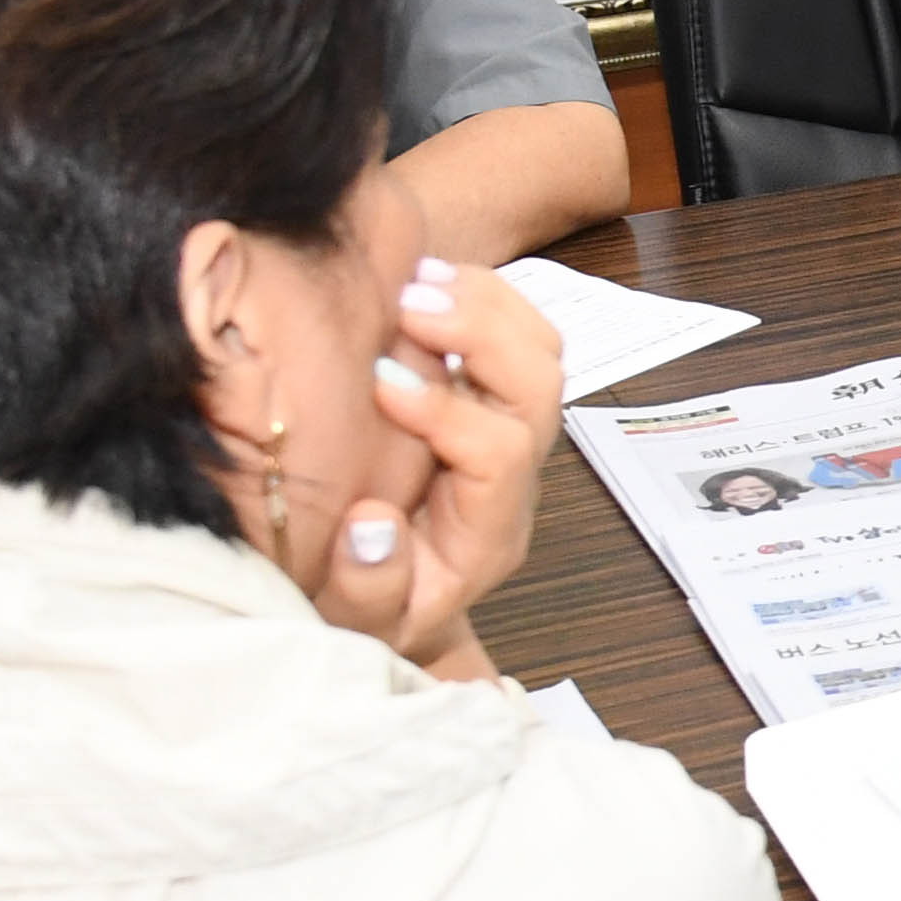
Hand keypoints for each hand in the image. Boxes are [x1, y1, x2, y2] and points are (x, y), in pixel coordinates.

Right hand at [346, 257, 555, 677]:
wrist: (394, 604)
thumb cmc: (375, 609)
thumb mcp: (360, 623)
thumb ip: (368, 588)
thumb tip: (375, 526)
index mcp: (489, 533)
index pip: (499, 453)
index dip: (446, 409)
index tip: (380, 379)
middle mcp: (514, 476)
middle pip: (540, 387)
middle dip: (482, 335)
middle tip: (407, 303)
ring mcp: (509, 430)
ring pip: (538, 349)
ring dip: (485, 303)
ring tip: (412, 278)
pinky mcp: (490, 399)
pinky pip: (514, 333)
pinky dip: (476, 294)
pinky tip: (417, 277)